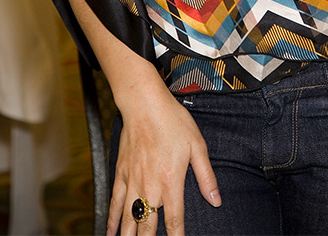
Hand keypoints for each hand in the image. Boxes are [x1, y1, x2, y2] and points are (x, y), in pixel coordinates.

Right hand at [107, 88, 220, 235]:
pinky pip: (114, 202)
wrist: (144, 104)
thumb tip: (216, 199)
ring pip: (129, 219)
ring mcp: (133, 181)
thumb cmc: (172, 121)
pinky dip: (112, 220)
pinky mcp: (121, 173)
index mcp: (171, 182)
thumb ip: (206, 176)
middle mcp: (150, 186)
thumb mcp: (197, 145)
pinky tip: (110, 232)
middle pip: (148, 226)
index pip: (174, 220)